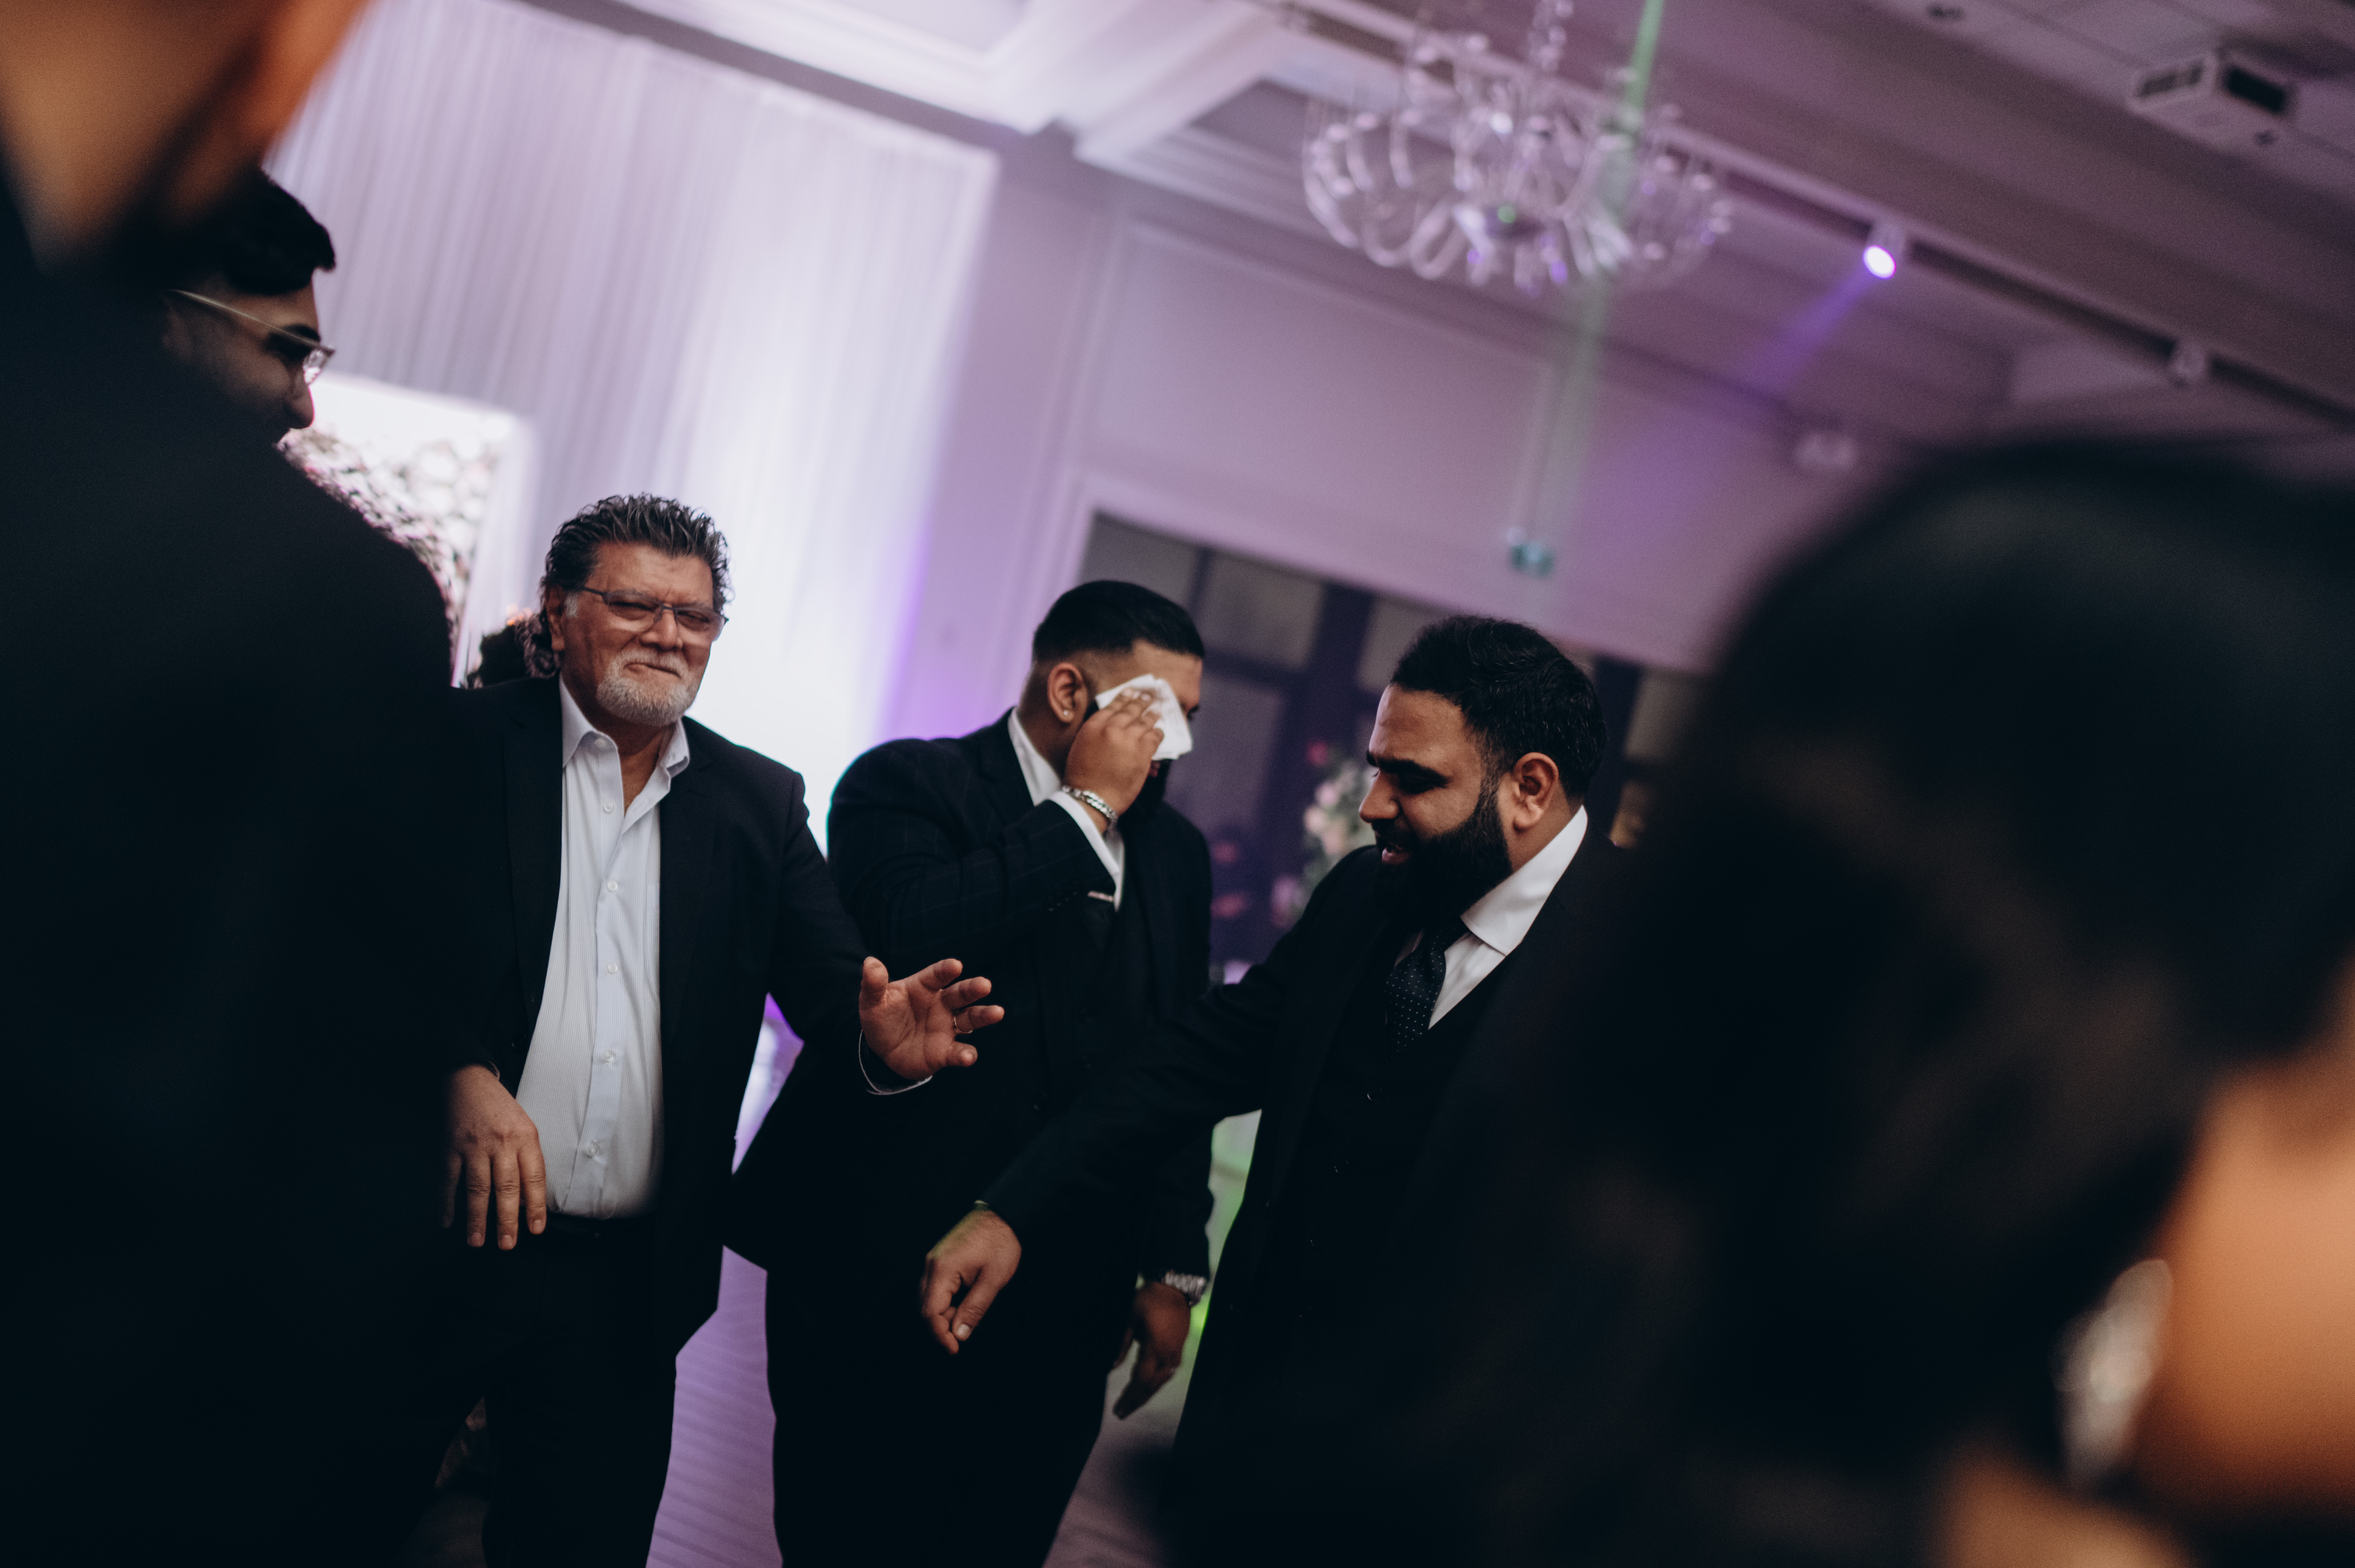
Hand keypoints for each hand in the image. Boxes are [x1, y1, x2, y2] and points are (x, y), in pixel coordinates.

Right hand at [442, 1065, 546, 1249]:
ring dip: (477, 1218)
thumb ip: (527, 1158)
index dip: (536, 1206)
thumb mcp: (523, 1127)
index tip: (536, 1229)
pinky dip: (445, 1202)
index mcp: (525, 1137)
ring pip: (477, 1188)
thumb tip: (528, 1198)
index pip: (535, 1177)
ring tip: (477, 1240)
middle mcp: (501, 1142)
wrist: (467, 1080)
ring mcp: (473, 1145)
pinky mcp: (449, 1146)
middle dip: (507, 1219)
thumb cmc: (499, 1108)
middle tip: (507, 1243)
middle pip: (507, 1187)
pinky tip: (446, 1220)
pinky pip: (448, 1180)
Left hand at [859, 956, 1003, 1080]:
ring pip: (970, 1019)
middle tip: (985, 984)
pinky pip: (960, 1051)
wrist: (882, 1052)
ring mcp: (946, 1027)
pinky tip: (967, 1057)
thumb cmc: (882, 1019)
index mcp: (924, 986)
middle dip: (973, 988)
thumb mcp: (872, 1002)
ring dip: (984, 1015)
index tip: (955, 965)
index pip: (937, 975)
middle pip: (960, 993)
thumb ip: (873, 984)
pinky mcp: (946, 1052)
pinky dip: (966, 1054)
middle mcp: (941, 1004)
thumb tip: (870, 962)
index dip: (946, 969)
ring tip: (997, 1013)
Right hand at [920, 1206, 1022, 1352]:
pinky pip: (935, 1286)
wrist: (1002, 1214)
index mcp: (942, 1269)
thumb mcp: (993, 1280)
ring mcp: (934, 1259)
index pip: (930, 1312)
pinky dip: (946, 1300)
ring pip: (929, 1297)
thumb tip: (959, 1334)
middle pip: (925, 1307)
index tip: (954, 1348)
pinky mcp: (941, 1258)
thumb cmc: (1000, 1242)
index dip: (940, 1334)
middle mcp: (932, 1264)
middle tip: (963, 1336)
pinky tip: (963, 1303)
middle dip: (941, 1325)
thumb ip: (974, 1309)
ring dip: (944, 1313)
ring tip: (967, 1318)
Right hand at [1063, 689, 1162, 819]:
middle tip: (1148, 697)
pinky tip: (1159, 732)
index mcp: (1094, 726)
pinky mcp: (1142, 752)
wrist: (1091, 798)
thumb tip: (1110, 725)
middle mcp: (1112, 728)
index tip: (1131, 691)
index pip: (1112, 706)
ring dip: (1152, 716)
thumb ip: (1096, 732)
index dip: (1124, 698)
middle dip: (1141, 702)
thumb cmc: (1082, 777)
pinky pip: (1154, 737)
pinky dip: (1158, 733)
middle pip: (1130, 710)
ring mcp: (1128, 739)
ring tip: (1157, 711)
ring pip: (1145, 722)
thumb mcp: (1081, 747)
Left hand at [1112, 1281, 1191, 1417]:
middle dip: (1136, 1401)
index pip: (1140, 1381)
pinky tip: (1148, 1389)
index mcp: (1155, 1348)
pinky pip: (1166, 1374)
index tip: (1118, 1408)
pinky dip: (1155, 1385)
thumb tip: (1112, 1365)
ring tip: (1132, 1405)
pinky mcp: (1178, 1350)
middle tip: (1121, 1413)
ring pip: (1160, 1383)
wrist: (1174, 1289)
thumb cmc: (1150, 1300)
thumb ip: (1121, 1344)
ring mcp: (1175, 1354)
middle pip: (1151, 1387)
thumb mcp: (1130, 1318)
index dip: (1129, 1397)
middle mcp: (1167, 1355)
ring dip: (1145, 1395)